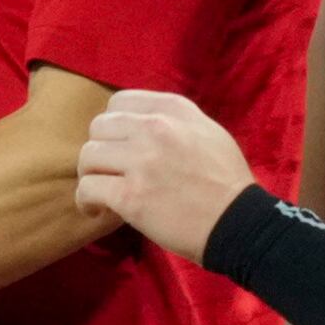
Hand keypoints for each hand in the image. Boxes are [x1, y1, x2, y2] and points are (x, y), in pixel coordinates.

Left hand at [74, 86, 259, 262]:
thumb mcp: (208, 132)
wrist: (238, 222)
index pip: (119, 102)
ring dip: (90, 176)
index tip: (118, 146)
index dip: (112, 126)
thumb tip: (140, 122)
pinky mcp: (131, 196)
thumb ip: (174, 121)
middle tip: (108, 172)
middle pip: (98, 127)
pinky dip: (86, 201)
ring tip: (101, 193)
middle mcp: (155, 128)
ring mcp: (142, 161)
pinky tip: (98, 210)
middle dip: (99, 150)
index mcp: (173, 110)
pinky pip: (88, 189)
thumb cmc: (227, 182)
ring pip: (88, 156)